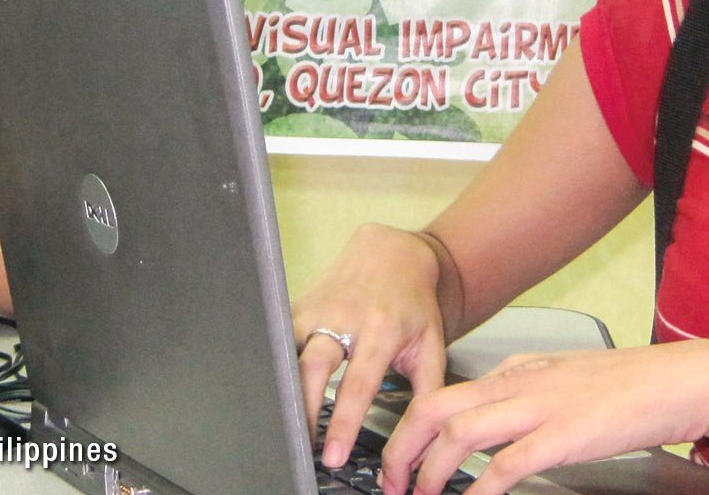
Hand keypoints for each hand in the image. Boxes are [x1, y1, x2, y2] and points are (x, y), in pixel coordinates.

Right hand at [293, 223, 451, 468]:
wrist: (392, 253)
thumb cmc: (413, 304)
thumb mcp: (430, 345)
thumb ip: (427, 391)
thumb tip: (421, 438)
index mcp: (381, 329)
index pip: (358, 384)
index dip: (343, 422)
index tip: (333, 454)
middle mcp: (344, 317)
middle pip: (313, 367)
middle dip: (303, 408)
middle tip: (301, 444)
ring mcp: (317, 308)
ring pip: (289, 353)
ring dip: (286, 390)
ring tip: (286, 423)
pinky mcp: (298, 306)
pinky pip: (282, 340)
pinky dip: (279, 368)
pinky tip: (278, 391)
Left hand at [380, 340, 708, 494]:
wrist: (683, 379)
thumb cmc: (631, 386)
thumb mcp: (564, 380)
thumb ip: (525, 393)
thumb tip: (491, 420)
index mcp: (517, 371)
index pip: (443, 393)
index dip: (409, 427)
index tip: (397, 458)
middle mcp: (519, 383)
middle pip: (435, 407)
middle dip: (401, 447)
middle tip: (390, 481)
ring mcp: (540, 406)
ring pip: (459, 432)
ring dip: (430, 470)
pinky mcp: (565, 435)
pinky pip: (507, 463)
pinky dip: (480, 487)